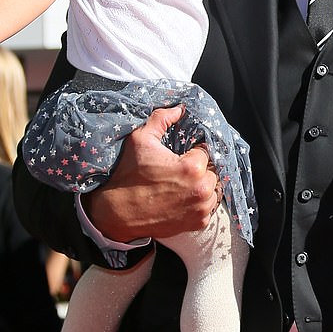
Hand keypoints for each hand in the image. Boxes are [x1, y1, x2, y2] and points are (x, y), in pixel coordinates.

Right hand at [84, 106, 219, 240]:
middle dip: (201, 168)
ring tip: (184, 184)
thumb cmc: (128, 177)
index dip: (195, 151)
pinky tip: (185, 198)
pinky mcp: (198, 223)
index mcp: (193, 168)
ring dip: (204, 185)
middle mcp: (202, 189)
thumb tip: (179, 109)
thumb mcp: (140, 140)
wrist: (118, 214)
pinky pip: (209, 207)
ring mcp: (201, 208)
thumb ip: (161, 119)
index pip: (207, 151)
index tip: (184, 155)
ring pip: (214, 189)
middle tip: (181, 170)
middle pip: (214, 171)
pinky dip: (201, 202)